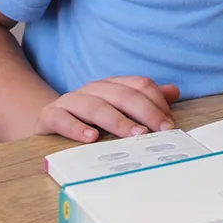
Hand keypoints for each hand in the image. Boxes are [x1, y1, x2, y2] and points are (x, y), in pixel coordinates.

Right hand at [36, 76, 181, 142]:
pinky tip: (91, 138)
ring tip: (134, 135)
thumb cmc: (90, 117)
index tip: (170, 123)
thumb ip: (145, 100)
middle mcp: (92, 89)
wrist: (48, 121)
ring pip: (95, 106)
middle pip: (122, 94)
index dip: (156, 102)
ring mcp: (70, 101)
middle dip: (144, 112)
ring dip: (117, 121)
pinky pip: (62, 119)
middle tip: (160, 130)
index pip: (139, 85)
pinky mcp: (49, 116)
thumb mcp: (118, 108)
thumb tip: (174, 92)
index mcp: (112, 85)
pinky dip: (76, 128)